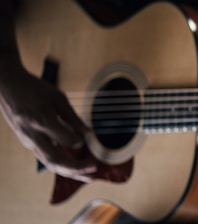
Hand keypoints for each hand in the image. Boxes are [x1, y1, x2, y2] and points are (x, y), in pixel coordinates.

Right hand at [0, 62, 95, 181]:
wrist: (8, 86)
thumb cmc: (35, 89)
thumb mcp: (58, 98)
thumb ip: (73, 118)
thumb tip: (89, 135)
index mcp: (41, 121)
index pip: (65, 140)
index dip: (79, 141)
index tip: (89, 138)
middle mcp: (32, 135)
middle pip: (55, 160)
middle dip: (76, 168)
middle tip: (95, 169)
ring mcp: (28, 141)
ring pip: (49, 163)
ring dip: (70, 172)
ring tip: (89, 177)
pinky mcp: (27, 143)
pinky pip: (45, 158)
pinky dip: (62, 165)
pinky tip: (75, 169)